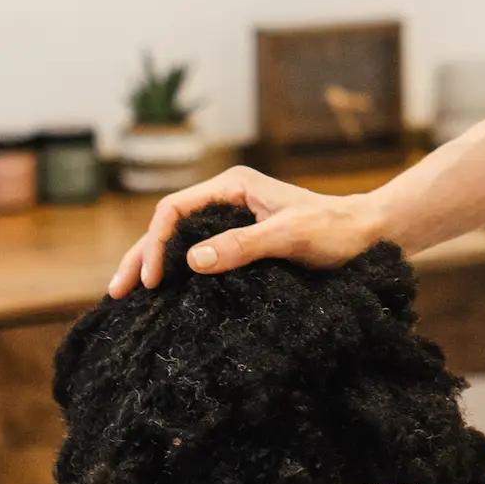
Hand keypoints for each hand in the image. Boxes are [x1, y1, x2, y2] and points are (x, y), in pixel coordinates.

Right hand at [105, 166, 390, 294]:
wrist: (368, 236)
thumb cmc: (335, 232)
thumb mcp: (289, 237)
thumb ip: (242, 245)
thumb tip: (190, 261)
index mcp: (233, 186)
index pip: (174, 209)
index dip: (156, 244)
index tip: (154, 281)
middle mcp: (228, 198)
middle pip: (169, 225)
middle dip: (142, 256)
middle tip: (117, 294)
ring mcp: (233, 219)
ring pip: (180, 241)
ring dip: (154, 265)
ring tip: (128, 298)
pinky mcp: (242, 242)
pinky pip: (199, 255)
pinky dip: (176, 273)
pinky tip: (164, 297)